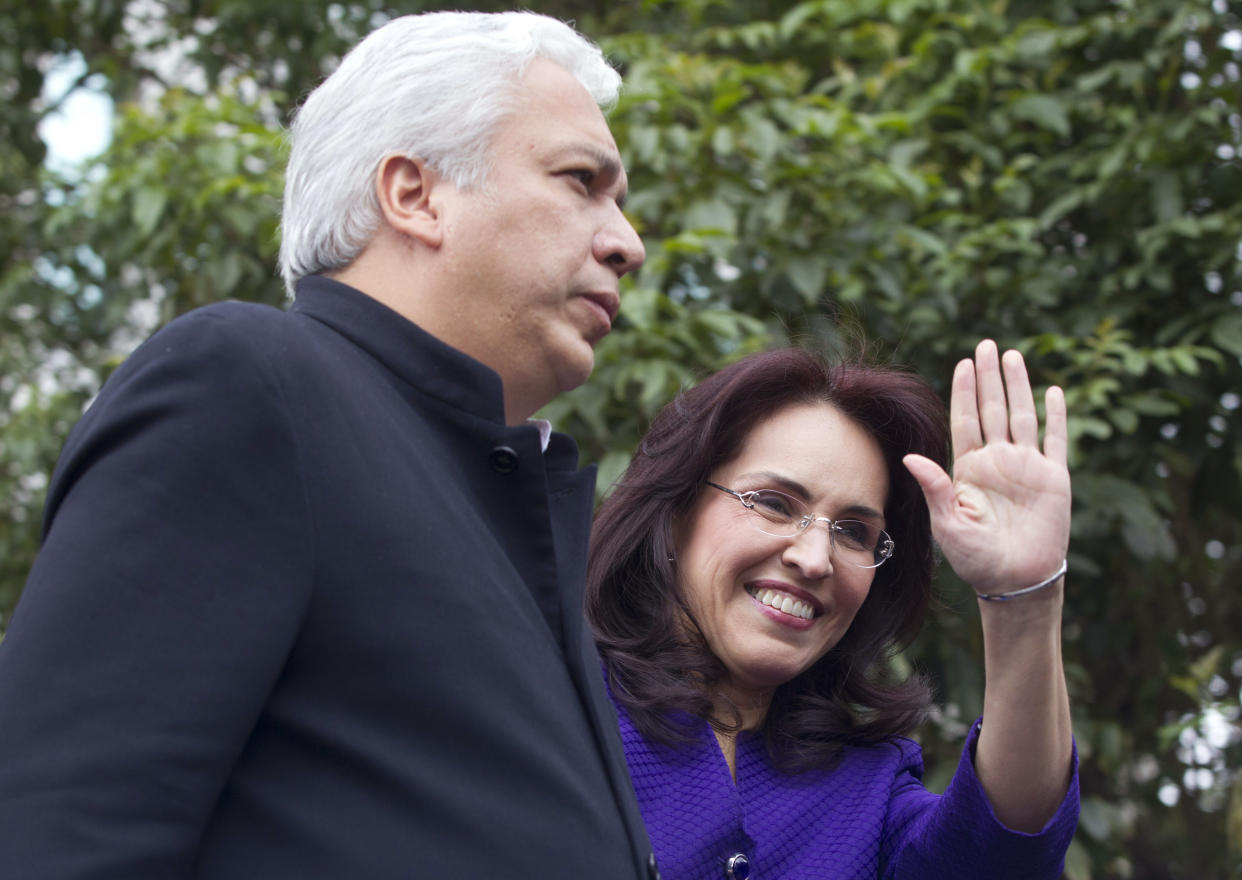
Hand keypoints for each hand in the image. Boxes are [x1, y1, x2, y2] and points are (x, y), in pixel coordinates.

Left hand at [903, 340, 1070, 595]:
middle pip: (993, 409)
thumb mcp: (948, 523)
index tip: (963, 363)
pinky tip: (1054, 392)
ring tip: (1012, 356)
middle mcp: (998, 462)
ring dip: (1018, 386)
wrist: (1015, 581)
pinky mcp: (1054, 478)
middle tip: (986, 344)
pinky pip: (1056, 440)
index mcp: (969, 469)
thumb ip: (934, 488)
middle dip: (989, 377)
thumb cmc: (976, 558)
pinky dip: (1056, 416)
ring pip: (1022, 416)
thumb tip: (910, 457)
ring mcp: (1026, 467)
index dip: (965, 392)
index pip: (966, 421)